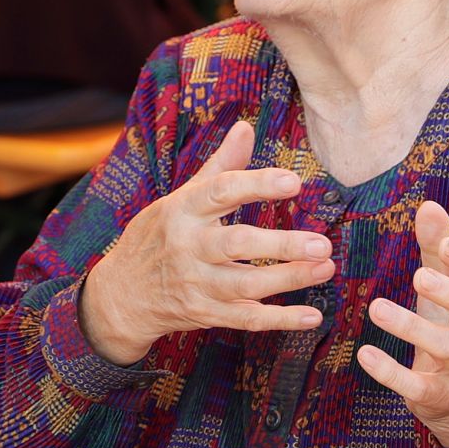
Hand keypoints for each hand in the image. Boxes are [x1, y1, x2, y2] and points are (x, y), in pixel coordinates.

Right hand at [80, 121, 333, 365]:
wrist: (122, 294)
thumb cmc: (158, 236)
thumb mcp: (179, 198)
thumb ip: (219, 166)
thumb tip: (246, 128)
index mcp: (182, 210)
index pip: (220, 191)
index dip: (257, 185)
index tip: (294, 182)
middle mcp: (187, 246)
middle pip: (237, 244)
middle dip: (281, 245)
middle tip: (322, 242)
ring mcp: (196, 284)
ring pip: (247, 285)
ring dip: (289, 279)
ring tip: (326, 267)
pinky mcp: (205, 314)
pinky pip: (247, 319)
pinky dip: (281, 319)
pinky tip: (312, 314)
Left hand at [356, 200, 448, 447]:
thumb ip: (440, 247)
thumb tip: (429, 205)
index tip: (447, 245)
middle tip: (419, 276)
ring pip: (446, 349)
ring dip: (412, 328)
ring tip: (377, 308)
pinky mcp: (438, 395)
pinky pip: (418, 387)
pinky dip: (391, 373)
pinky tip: (364, 354)